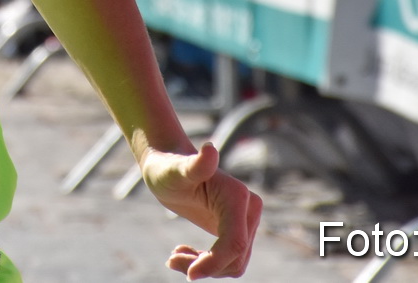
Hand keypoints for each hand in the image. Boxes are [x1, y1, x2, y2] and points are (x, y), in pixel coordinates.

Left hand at [144, 143, 261, 277]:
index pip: (235, 243)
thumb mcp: (176, 170)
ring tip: (174, 257)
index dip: (214, 263)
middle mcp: (249, 209)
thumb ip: (195, 165)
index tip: (189, 275)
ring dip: (204, 267)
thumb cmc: (168, 167)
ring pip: (233, 263)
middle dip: (206, 266)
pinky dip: (207, 264)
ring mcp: (245, 222)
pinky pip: (229, 260)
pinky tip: (183, 253)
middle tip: (171, 259)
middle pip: (236, 258)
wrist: (168, 166)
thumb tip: (210, 148)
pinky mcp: (236, 231)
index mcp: (238, 197)